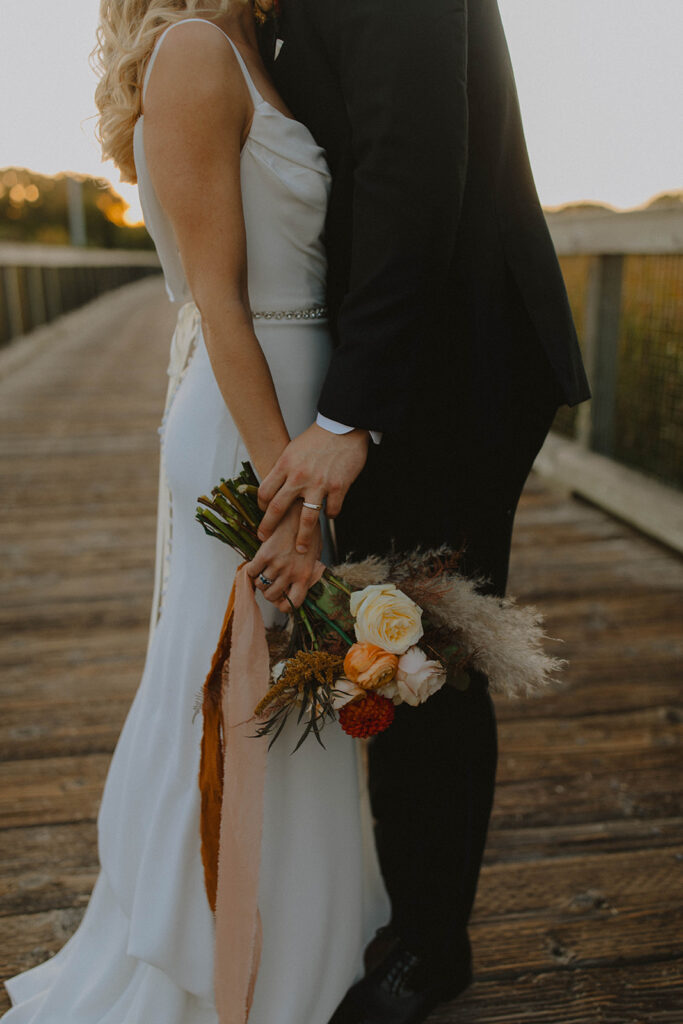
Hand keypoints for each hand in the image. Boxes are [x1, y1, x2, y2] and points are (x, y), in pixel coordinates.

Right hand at [247, 502, 322, 611]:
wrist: (299, 513)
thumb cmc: (308, 534)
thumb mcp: (314, 557)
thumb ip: (305, 573)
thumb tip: (295, 587)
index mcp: (305, 576)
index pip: (293, 603)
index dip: (284, 606)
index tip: (280, 601)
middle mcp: (291, 573)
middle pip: (272, 596)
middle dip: (268, 592)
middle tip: (268, 583)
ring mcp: (277, 564)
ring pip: (260, 584)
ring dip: (259, 581)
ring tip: (263, 572)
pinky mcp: (265, 554)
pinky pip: (252, 571)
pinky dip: (251, 570)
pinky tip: (255, 564)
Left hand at [257, 423, 369, 552]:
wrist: (343, 428)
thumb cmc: (317, 438)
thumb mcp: (293, 449)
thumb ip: (284, 469)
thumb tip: (275, 486)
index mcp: (285, 465)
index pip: (265, 492)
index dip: (262, 506)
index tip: (264, 513)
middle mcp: (299, 477)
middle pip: (278, 508)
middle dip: (269, 527)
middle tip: (264, 538)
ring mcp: (319, 484)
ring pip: (307, 518)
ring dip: (303, 537)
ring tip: (301, 548)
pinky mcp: (338, 487)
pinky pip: (332, 510)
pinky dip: (331, 514)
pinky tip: (330, 512)